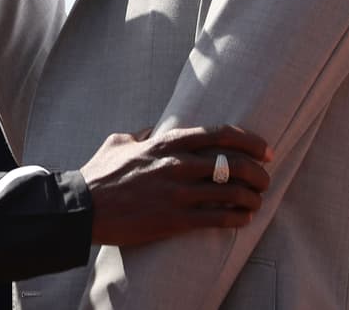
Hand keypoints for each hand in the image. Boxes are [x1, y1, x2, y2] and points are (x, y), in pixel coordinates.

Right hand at [79, 126, 272, 246]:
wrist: (83, 207)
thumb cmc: (99, 174)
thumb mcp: (120, 142)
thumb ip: (143, 134)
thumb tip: (156, 129)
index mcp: (165, 143)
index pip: (219, 134)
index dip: (249, 141)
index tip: (264, 150)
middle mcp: (177, 165)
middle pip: (233, 163)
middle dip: (257, 172)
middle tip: (265, 179)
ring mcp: (177, 193)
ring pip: (231, 192)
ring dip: (251, 197)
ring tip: (256, 201)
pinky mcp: (175, 220)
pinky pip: (218, 218)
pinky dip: (237, 218)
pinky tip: (244, 218)